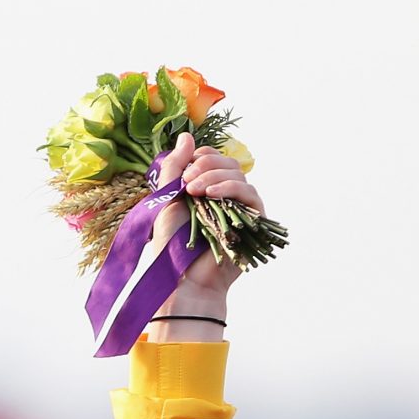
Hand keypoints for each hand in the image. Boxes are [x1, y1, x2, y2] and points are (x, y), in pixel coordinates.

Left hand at [149, 131, 264, 335]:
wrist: (180, 281)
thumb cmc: (168, 248)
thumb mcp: (165, 202)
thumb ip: (173, 169)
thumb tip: (187, 136)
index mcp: (202, 191)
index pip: (211, 160)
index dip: (201, 157)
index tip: (185, 167)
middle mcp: (222, 198)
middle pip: (227, 164)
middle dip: (206, 165)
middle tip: (188, 180)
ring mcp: (238, 209)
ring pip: (238, 176)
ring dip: (215, 176)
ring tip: (194, 191)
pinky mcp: (252, 221)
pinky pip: (250, 194)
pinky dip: (230, 189)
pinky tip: (211, 194)